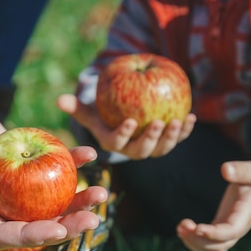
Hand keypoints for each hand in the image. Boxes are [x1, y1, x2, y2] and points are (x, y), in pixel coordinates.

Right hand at [0, 93, 107, 247]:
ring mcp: (11, 190)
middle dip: (65, 227)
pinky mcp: (23, 170)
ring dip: (76, 202)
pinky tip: (90, 155)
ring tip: (102, 194)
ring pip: (47, 204)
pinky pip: (49, 173)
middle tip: (93, 219)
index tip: (59, 230)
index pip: (3, 234)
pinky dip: (70, 165)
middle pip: (33, 225)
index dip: (32, 236)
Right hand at [58, 94, 195, 158]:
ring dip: (172, 137)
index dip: (124, 134)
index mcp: (114, 144)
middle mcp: (133, 151)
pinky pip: (177, 138)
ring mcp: (151, 148)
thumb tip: (59, 99)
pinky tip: (191, 117)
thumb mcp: (89, 110)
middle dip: (152, 139)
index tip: (130, 121)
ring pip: (162, 148)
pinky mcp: (166, 142)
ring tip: (179, 120)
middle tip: (159, 122)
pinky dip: (185, 130)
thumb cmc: (102, 113)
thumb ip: (75, 106)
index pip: (118, 142)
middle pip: (143, 150)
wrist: (122, 117)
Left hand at [177, 160, 250, 250]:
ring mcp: (229, 232)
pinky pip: (208, 244)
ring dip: (194, 243)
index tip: (197, 228)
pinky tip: (182, 230)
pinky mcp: (221, 229)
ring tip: (180, 227)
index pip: (231, 232)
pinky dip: (194, 242)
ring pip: (212, 249)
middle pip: (219, 245)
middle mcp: (238, 228)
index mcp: (245, 216)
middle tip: (182, 224)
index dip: (214, 234)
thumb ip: (241, 171)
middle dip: (198, 239)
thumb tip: (225, 169)